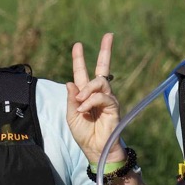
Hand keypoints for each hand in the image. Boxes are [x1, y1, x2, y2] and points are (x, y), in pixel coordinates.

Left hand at [66, 32, 122, 163]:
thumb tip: (70, 82)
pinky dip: (91, 101)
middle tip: (109, 35)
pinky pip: (102, 96)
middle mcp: (97, 93)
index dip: (79, 59)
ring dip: (87, 89)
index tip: (77, 44)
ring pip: (99, 82)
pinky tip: (85, 108)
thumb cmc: (83, 135)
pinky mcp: (113, 106)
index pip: (82, 72)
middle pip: (103, 68)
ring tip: (80, 101)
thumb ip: (71, 98)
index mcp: (85, 94)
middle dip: (105, 51)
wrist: (95, 149)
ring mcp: (107, 99)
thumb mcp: (70, 115)